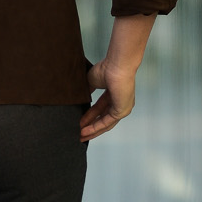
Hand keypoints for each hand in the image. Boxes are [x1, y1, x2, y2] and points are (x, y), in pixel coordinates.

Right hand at [80, 13, 155, 140]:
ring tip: (80, 135)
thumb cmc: (107, 69)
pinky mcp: (122, 111)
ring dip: (92, 130)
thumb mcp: (92, 82)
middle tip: (79, 134)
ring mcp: (122, 108)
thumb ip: (87, 91)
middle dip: (90, 127)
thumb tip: (80, 97)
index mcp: (114, 95)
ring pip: (105, 124)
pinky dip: (95, 128)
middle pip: (103, 119)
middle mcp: (120, 103)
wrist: (116, 66)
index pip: (100, 110)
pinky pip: (106, 123)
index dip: (89, 117)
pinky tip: (85, 131)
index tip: (79, 122)